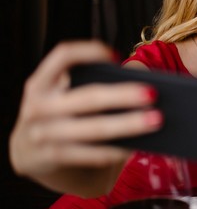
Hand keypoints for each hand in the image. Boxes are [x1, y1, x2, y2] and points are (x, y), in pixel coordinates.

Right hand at [9, 41, 162, 195]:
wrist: (27, 153)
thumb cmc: (60, 115)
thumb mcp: (62, 96)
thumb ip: (88, 87)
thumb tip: (140, 86)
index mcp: (41, 82)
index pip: (62, 56)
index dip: (89, 52)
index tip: (116, 55)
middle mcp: (39, 105)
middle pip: (89, 97)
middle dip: (124, 95)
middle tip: (154, 93)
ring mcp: (44, 133)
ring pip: (95, 128)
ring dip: (129, 124)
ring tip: (157, 119)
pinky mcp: (53, 157)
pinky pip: (92, 154)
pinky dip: (117, 149)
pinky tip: (137, 145)